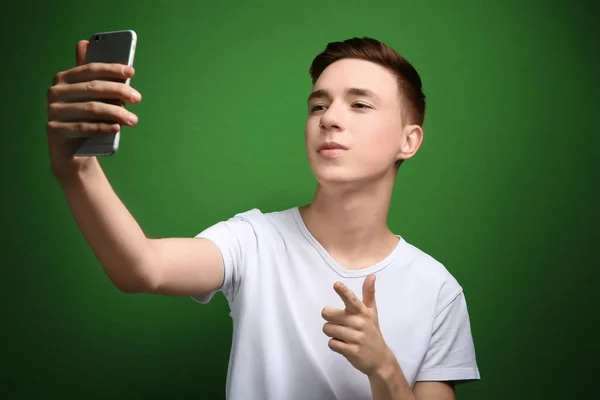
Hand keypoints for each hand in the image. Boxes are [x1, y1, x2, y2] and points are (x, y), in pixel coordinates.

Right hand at [46, 40, 141, 180]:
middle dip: (119, 91)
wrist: (72, 151)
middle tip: (138, 98)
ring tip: (133, 119)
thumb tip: (85, 42)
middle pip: (92, 88)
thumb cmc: (85, 118)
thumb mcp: (89, 97)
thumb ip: (90, 74)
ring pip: (91, 108)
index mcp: (63, 79)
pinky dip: (102, 127)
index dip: (111, 69)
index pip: (89, 69)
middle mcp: (54, 92)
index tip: (132, 72)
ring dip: (116, 113)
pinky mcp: (55, 130)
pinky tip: (117, 128)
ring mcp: (53, 111)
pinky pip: (83, 127)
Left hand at [321, 274, 393, 376]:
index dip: (343, 292)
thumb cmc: (372, 331)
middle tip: (341, 324)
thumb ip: (369, 293)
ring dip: (332, 333)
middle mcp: (359, 323)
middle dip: (330, 320)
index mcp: (362, 312)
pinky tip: (345, 345)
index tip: (336, 284)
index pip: (351, 299)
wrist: (380, 359)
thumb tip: (371, 276)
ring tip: (344, 336)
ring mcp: (356, 337)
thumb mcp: (372, 312)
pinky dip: (335, 344)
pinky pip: (331, 343)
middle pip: (328, 314)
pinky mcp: (351, 351)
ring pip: (328, 329)